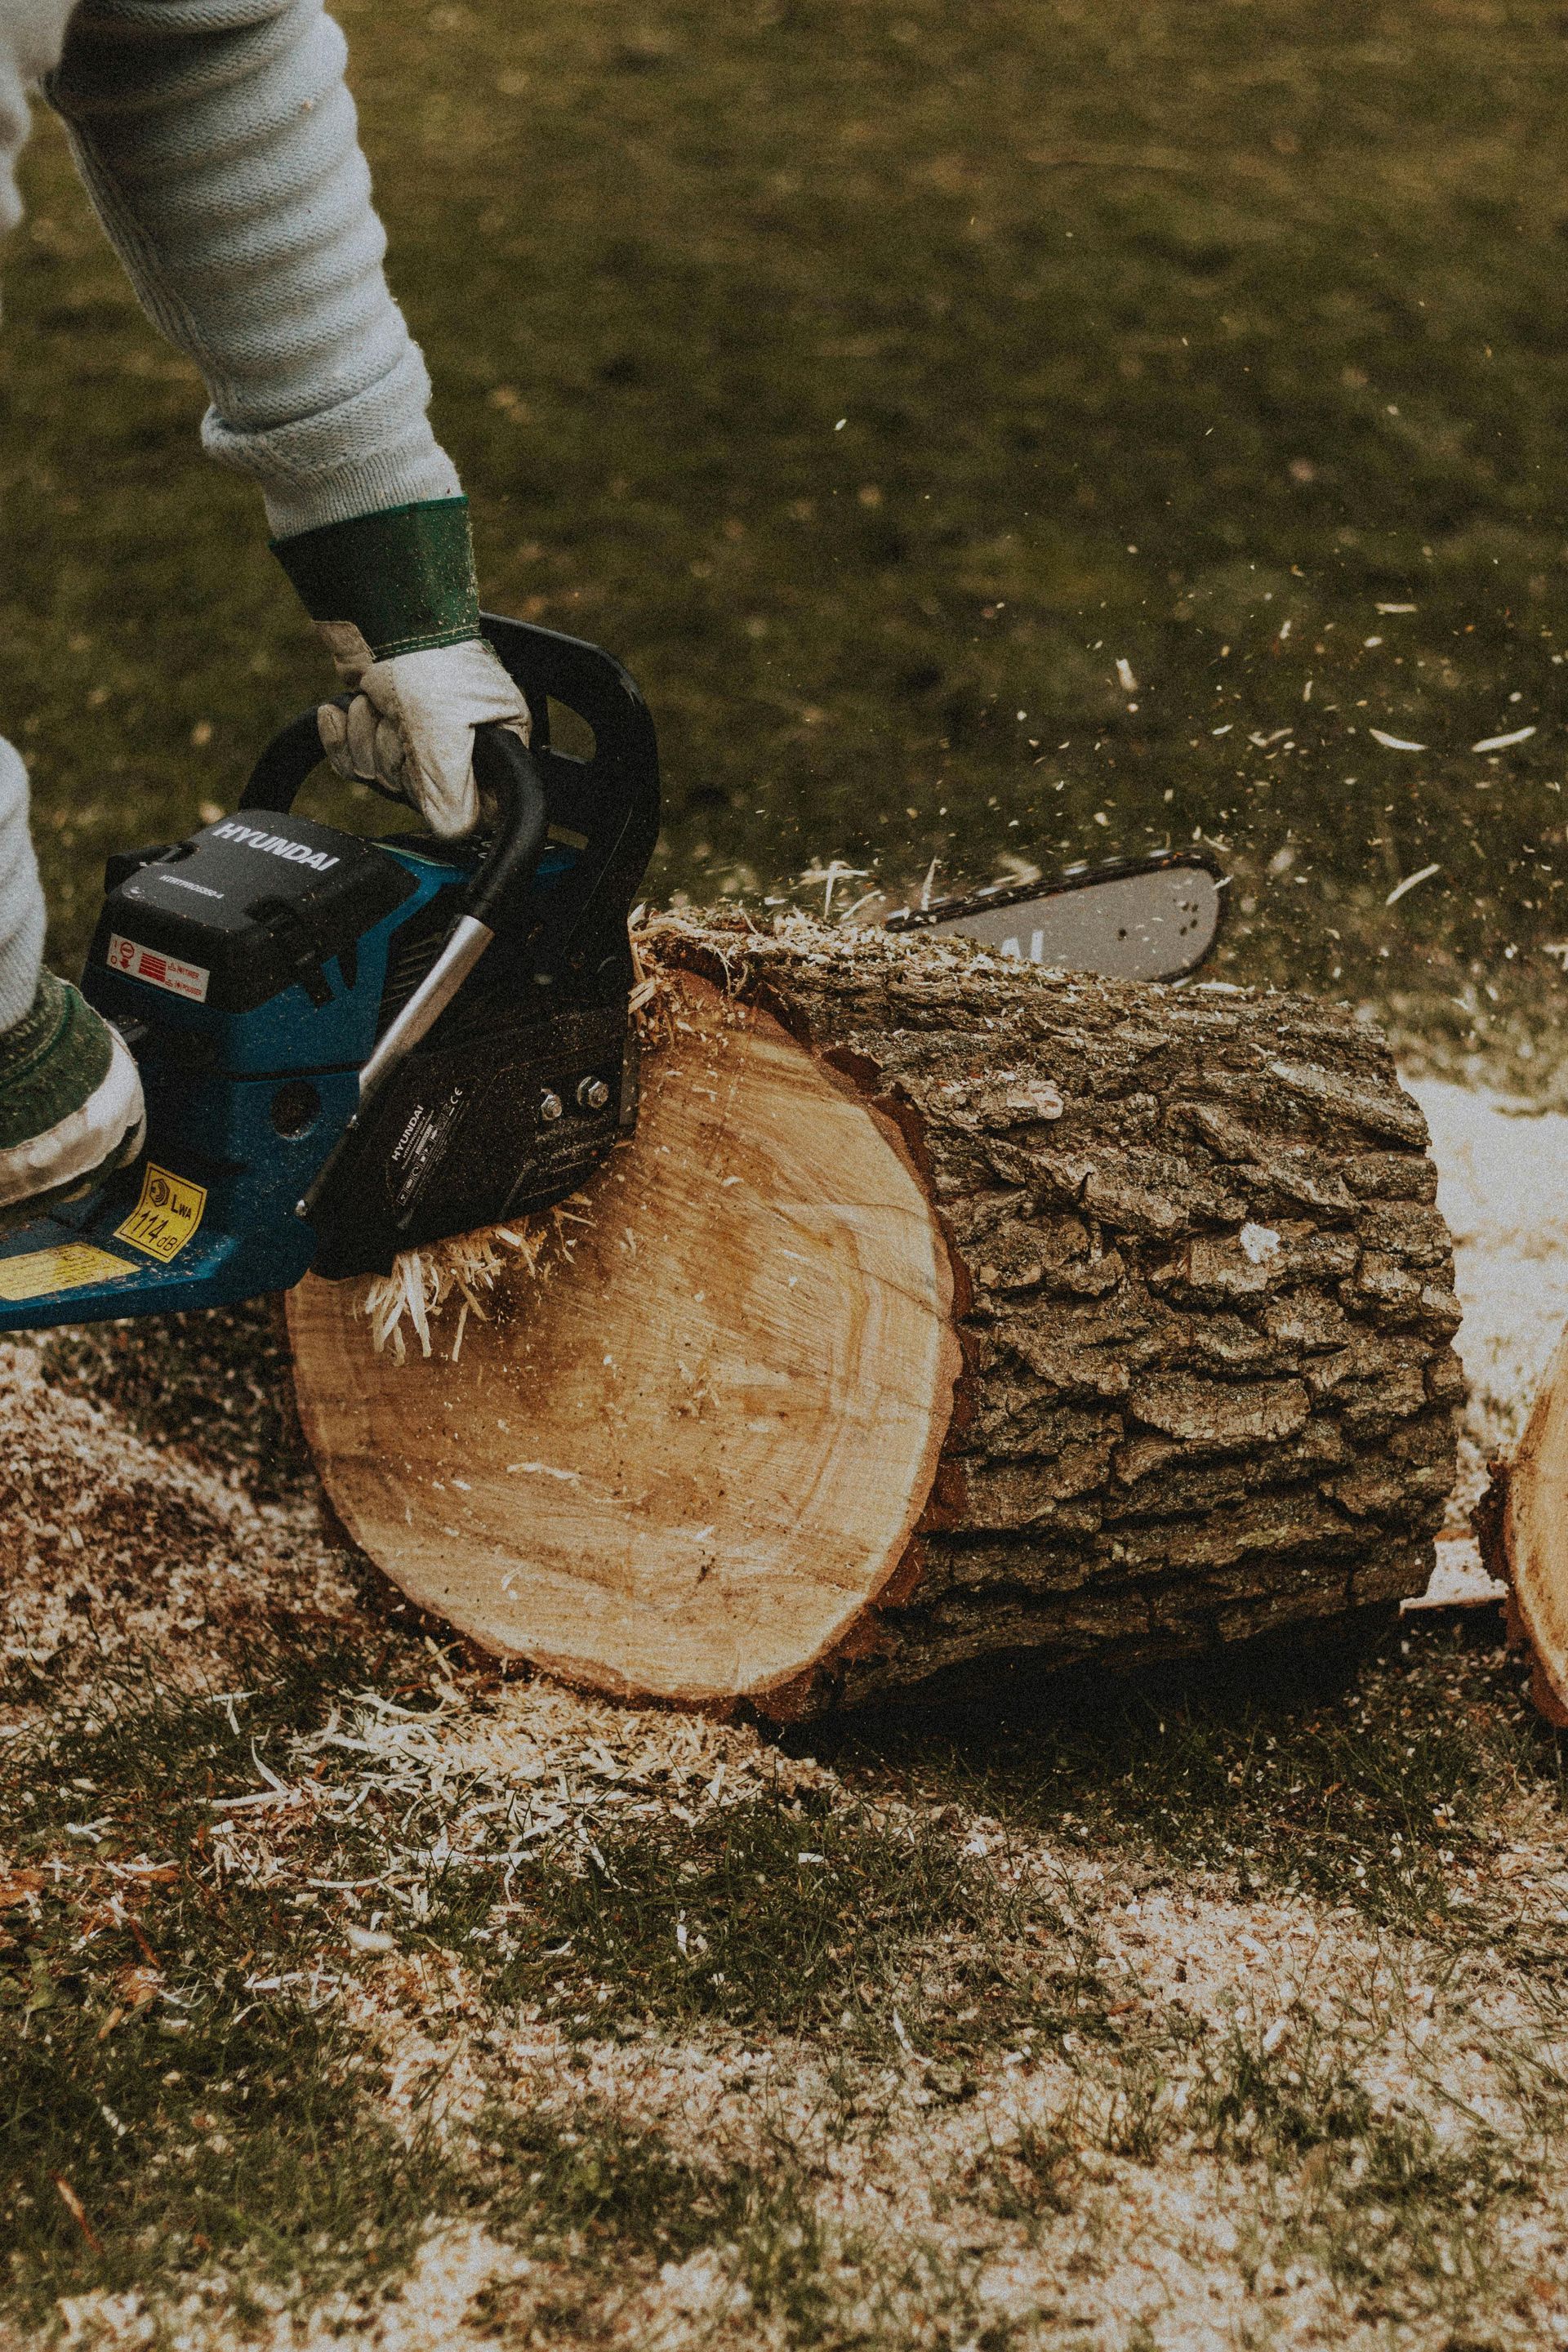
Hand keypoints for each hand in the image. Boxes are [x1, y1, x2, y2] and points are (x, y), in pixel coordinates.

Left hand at [315, 632, 529, 837]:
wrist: (377, 606)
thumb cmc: (425, 654)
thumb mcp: (444, 732)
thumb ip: (453, 797)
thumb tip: (454, 835)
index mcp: (499, 745)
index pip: (474, 809)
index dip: (441, 795)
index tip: (426, 766)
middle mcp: (462, 744)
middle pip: (418, 793)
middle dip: (395, 754)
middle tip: (404, 717)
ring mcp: (419, 736)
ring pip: (381, 776)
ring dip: (368, 736)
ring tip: (379, 699)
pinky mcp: (382, 725)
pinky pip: (352, 759)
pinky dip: (342, 736)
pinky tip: (340, 711)